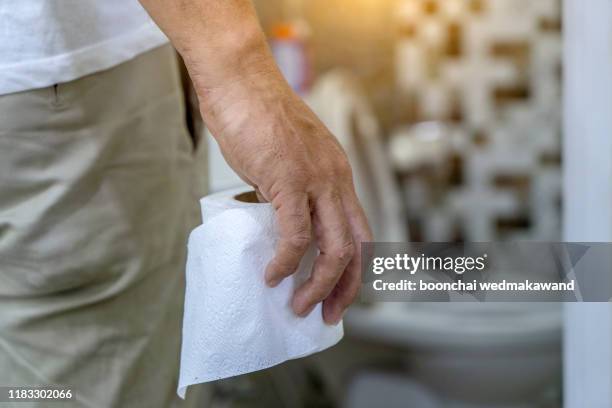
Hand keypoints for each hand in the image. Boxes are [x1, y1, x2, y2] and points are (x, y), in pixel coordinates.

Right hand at [137, 0, 371, 323]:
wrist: (238, 79)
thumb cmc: (254, 114)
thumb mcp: (283, 157)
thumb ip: (288, 189)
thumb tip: (276, 220)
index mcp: (337, 173)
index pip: (360, 231)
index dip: (355, 269)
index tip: (337, 293)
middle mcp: (336, 178)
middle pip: (357, 247)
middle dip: (345, 289)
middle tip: (325, 315)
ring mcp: (315, 179)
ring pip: (333, 248)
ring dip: (317, 285)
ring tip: (296, 305)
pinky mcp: (288, 178)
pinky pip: (295, 235)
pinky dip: (287, 263)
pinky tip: (272, 275)